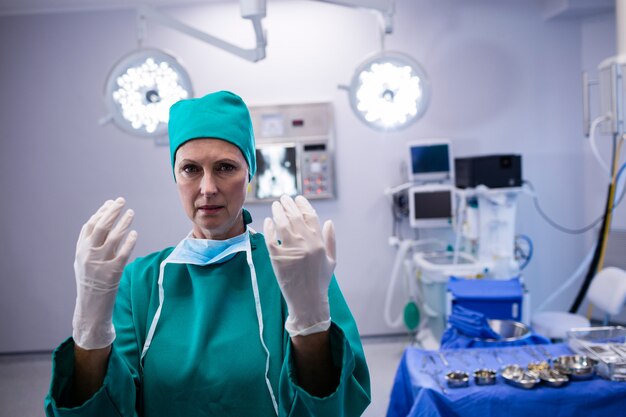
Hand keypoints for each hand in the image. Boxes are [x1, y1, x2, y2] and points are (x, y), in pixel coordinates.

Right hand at [72, 197, 137, 349]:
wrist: (90, 307)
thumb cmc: (91, 282)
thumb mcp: (85, 262)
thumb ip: (93, 244)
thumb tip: (106, 223)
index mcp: (80, 250)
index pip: (91, 225)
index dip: (101, 212)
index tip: (111, 202)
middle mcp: (88, 255)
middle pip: (101, 227)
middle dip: (112, 211)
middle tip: (122, 201)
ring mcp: (100, 263)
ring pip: (113, 237)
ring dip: (123, 223)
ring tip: (131, 213)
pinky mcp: (112, 273)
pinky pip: (123, 253)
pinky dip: (129, 241)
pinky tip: (134, 233)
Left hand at [263, 195, 335, 336]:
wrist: (308, 302)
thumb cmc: (320, 281)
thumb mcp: (331, 260)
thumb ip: (331, 240)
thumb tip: (329, 222)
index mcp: (319, 243)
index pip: (310, 216)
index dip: (303, 205)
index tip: (297, 199)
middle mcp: (306, 244)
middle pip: (295, 216)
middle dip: (288, 204)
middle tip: (283, 198)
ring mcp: (291, 251)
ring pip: (282, 224)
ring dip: (278, 212)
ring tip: (275, 206)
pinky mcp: (277, 258)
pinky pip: (271, 238)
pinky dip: (269, 227)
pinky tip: (268, 222)